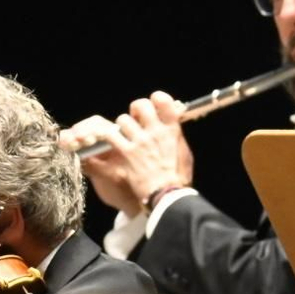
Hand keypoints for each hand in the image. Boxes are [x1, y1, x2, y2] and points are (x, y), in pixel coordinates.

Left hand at [62, 92, 191, 215]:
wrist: (166, 195)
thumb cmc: (177, 178)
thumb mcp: (185, 154)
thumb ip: (177, 137)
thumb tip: (173, 126)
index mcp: (171, 130)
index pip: (163, 100)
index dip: (156, 99)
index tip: (153, 105)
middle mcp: (155, 131)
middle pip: (140, 105)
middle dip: (136, 109)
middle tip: (135, 119)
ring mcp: (139, 141)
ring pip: (123, 120)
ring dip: (122, 127)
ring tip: (124, 136)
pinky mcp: (125, 151)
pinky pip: (110, 135)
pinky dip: (109, 137)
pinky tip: (113, 143)